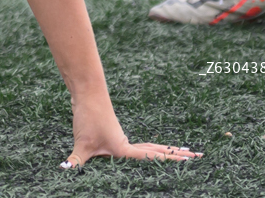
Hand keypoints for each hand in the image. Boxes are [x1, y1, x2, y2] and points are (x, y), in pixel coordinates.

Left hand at [63, 111, 198, 167]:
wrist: (86, 92)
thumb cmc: (87, 116)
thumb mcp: (81, 143)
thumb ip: (75, 161)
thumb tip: (65, 171)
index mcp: (124, 149)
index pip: (152, 158)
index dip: (170, 161)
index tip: (190, 162)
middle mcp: (128, 144)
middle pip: (159, 151)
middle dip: (178, 155)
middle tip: (199, 156)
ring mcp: (123, 138)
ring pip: (152, 147)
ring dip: (167, 151)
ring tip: (184, 153)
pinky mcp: (116, 134)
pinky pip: (140, 145)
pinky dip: (152, 148)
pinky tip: (153, 151)